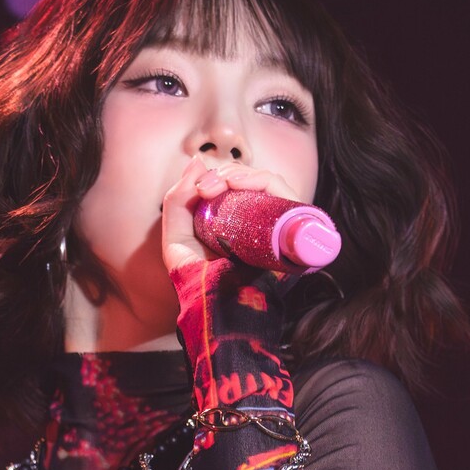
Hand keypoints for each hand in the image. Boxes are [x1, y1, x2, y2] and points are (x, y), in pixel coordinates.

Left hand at [161, 155, 299, 277]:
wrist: (214, 308)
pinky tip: (242, 184)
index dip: (219, 177)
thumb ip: (178, 201)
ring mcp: (278, 228)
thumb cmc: (196, 281)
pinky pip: (287, 194)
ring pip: (270, 183)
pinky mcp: (293, 232)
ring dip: (242, 174)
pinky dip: (265, 180)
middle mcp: (260, 224)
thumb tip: (198, 162)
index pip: (237, 186)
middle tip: (206, 187)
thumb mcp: (176, 238)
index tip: (199, 187)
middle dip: (226, 174)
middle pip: (253, 182)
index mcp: (238, 224)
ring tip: (221, 185)